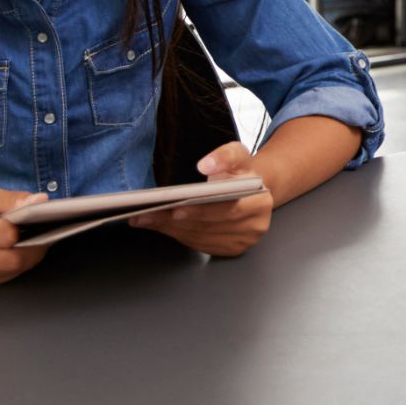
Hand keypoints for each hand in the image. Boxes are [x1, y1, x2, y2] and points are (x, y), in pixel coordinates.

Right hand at [0, 189, 47, 287]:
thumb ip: (10, 199)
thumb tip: (40, 202)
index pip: (4, 235)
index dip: (22, 227)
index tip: (31, 218)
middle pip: (13, 259)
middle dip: (34, 246)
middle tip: (42, 231)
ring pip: (13, 270)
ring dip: (28, 255)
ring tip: (30, 238)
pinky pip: (7, 276)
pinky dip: (17, 263)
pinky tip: (15, 249)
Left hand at [132, 141, 274, 256]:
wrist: (251, 190)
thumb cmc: (240, 174)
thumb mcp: (237, 154)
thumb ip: (225, 156)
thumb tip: (206, 165)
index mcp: (259, 201)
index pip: (228, 209)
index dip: (201, 210)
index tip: (175, 208)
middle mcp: (255, 226)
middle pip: (210, 226)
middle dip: (176, 221)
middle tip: (148, 214)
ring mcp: (243, 241)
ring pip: (201, 237)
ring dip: (171, 229)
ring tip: (146, 218)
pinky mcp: (231, 250)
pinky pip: (199, 244)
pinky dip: (178, 235)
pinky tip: (161, 225)